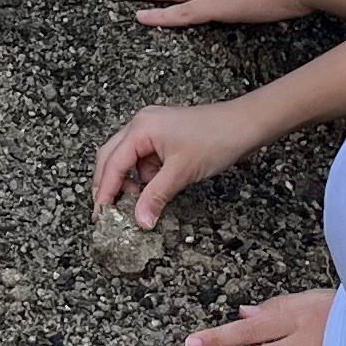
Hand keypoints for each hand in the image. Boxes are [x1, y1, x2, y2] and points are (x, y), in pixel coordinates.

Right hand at [90, 94, 257, 226]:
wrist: (245, 125)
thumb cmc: (216, 139)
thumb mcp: (181, 173)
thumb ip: (155, 197)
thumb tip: (140, 220)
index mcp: (140, 129)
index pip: (112, 165)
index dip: (104, 192)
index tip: (100, 215)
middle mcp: (141, 124)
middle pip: (111, 158)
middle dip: (108, 185)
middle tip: (108, 212)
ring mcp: (152, 128)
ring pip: (127, 159)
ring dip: (129, 182)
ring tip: (135, 204)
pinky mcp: (163, 135)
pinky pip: (144, 158)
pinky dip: (144, 176)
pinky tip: (152, 190)